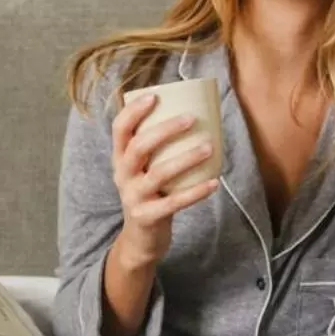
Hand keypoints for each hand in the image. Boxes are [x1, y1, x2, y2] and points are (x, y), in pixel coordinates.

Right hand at [109, 92, 220, 268]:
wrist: (141, 239)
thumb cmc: (150, 194)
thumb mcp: (144, 170)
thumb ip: (158, 148)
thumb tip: (195, 113)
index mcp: (120, 158)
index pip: (119, 129)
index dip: (134, 111)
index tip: (155, 96)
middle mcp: (122, 175)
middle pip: (139, 146)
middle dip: (165, 130)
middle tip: (192, 119)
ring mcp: (133, 196)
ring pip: (159, 174)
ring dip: (186, 158)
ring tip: (208, 147)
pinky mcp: (147, 216)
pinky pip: (174, 202)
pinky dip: (195, 192)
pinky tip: (214, 183)